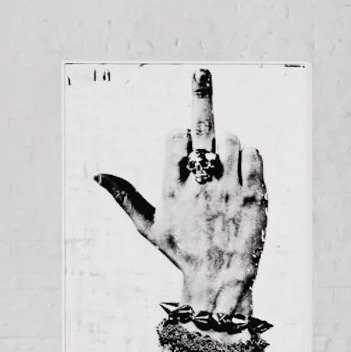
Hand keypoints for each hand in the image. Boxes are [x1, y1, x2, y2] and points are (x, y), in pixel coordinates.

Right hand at [94, 77, 267, 316]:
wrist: (221, 280)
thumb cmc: (182, 253)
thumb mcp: (148, 227)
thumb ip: (125, 196)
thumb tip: (95, 174)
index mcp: (172, 187)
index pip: (177, 138)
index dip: (183, 137)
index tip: (187, 146)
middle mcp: (201, 183)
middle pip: (202, 128)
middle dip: (199, 96)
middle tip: (200, 71)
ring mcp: (230, 187)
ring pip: (231, 139)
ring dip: (227, 145)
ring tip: (224, 171)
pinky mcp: (255, 194)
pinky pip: (253, 153)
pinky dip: (248, 155)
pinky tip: (241, 172)